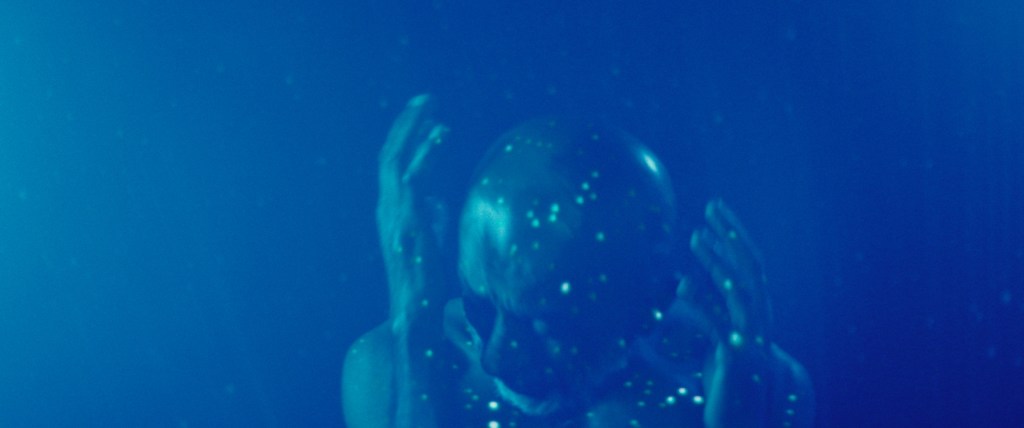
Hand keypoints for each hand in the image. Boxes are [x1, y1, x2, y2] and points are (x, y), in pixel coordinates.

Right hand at [377, 94, 452, 332]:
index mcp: (392, 212)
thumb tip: (438, 200)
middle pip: (390, 155)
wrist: (414, 312)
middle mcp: (388, 209)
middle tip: (425, 98)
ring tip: (431, 105)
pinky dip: (426, 151)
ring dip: (413, 129)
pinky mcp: (408, 222)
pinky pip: (413, 177)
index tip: (424, 115)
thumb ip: (431, 218)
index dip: (406, 139)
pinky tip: (441, 132)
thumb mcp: (430, 242)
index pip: (393, 166)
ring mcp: (395, 215)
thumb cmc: (425, 282)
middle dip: (406, 124)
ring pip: (396, 159)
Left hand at [690, 199, 775, 426]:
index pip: (749, 262)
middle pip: (751, 268)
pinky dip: (703, 306)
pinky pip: (718, 326)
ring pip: (739, 292)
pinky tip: (682, 288)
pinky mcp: (735, 359)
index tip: (714, 206)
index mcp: (755, 311)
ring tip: (696, 238)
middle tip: (710, 207)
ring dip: (718, 262)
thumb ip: (705, 307)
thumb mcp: (715, 334)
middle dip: (731, 236)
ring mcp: (750, 338)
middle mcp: (759, 320)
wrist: (742, 418)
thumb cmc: (727, 375)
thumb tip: (683, 280)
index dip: (734, 233)